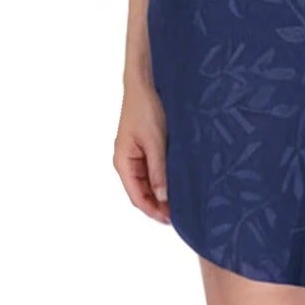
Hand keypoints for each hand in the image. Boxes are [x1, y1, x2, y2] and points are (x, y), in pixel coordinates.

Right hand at [115, 82, 171, 223]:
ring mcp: (135, 156)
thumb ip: (158, 170)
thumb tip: (162, 197)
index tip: (171, 220)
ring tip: (182, 201)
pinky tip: (178, 183)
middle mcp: (127, 162)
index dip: (153, 211)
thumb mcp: (155, 141)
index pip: (137, 197)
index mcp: (123, 162)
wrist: (145, 84)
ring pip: (148, 183)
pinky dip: (163, 179)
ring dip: (162, 193)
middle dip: (159, 205)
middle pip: (142, 193)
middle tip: (181, 214)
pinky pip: (153, 171)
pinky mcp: (145, 148)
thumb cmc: (145, 108)